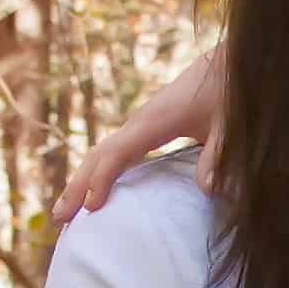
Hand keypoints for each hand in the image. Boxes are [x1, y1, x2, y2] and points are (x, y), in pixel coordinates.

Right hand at [54, 46, 227, 223]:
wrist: (224, 67)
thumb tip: (208, 189)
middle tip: (59, 219)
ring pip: (100, 154)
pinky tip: (91, 193)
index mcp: (154, 122)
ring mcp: (138, 125)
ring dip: (81, 181)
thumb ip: (218, 155)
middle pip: (98, 155)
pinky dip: (97, 173)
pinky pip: (112, 153)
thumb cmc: (227, 95)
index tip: (91, 207)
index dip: (103, 179)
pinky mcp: (143, 129)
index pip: (118, 153)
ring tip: (63, 213)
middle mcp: (138, 123)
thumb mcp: (229, 127)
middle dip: (78, 185)